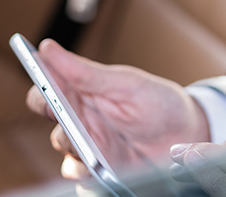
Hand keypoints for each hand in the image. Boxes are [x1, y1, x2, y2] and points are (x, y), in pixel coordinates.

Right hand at [25, 39, 209, 179]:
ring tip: (88, 144)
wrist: (187, 135)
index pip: (46, 88)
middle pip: (51, 120)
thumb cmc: (158, 102)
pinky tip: (98, 168)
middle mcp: (81, 119)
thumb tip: (47, 48)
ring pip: (63, 149)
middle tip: (65, 113)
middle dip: (55, 116)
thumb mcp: (126, 83)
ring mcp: (89, 146)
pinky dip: (85, 173)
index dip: (38, 84)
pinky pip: (79, 177)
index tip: (39, 78)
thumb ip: (86, 72)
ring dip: (73, 145)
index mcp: (84, 92)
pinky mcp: (99, 171)